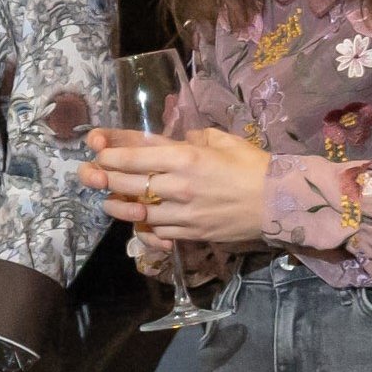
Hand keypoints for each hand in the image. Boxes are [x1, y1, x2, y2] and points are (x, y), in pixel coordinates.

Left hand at [81, 126, 280, 246]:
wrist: (279, 203)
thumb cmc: (253, 166)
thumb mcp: (221, 140)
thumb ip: (192, 139)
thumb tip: (173, 140)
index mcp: (186, 158)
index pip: (135, 156)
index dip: (110, 155)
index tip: (98, 152)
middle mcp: (179, 186)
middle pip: (130, 183)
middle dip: (105, 178)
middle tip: (91, 174)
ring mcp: (184, 213)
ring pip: (139, 210)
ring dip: (120, 205)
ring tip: (109, 200)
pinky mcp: (191, 233)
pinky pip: (158, 230)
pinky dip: (144, 224)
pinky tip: (138, 218)